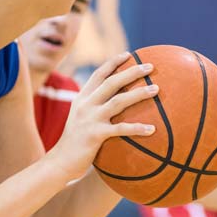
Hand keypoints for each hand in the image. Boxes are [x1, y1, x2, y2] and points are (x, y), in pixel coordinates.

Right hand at [46, 53, 157, 179]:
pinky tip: (152, 129)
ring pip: (118, 101)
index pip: (99, 74)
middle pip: (112, 82)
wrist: (60, 162)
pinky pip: (120, 129)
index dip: (114, 63)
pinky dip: (137, 128)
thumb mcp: (81, 119)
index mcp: (82, 98)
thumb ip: (93, 107)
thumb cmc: (75, 142)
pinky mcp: (95, 135)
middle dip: (132, 72)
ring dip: (139, 94)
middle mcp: (85, 105)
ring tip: (156, 89)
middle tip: (150, 66)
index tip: (129, 54)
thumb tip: (116, 102)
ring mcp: (90, 119)